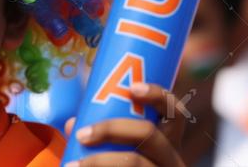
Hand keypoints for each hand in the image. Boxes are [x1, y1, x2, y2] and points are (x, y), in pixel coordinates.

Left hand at [64, 83, 185, 166]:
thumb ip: (98, 134)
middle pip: (149, 132)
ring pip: (136, 162)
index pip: (175, 113)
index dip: (157, 96)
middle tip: (82, 135)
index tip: (132, 88)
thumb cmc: (123, 166)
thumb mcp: (117, 150)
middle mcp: (172, 158)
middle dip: (111, 128)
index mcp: (168, 141)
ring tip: (73, 165)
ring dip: (100, 161)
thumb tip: (73, 124)